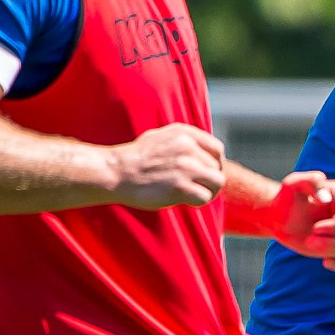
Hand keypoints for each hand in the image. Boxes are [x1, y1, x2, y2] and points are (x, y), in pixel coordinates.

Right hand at [105, 123, 226, 207]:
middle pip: (217, 168)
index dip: (215, 164)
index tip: (206, 173)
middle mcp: (188, 147)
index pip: (217, 149)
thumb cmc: (137, 158)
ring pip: (217, 182)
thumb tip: (203, 150)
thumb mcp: (161, 137)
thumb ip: (183, 141)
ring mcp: (185, 167)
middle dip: (209, 180)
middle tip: (195, 187)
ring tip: (193, 194)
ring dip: (208, 191)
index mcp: (184, 133)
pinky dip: (198, 201)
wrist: (116, 171)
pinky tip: (186, 200)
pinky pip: (205, 197)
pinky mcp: (180, 186)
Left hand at [265, 171, 334, 271]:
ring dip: (330, 251)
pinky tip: (325, 263)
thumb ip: (310, 182)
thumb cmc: (287, 198)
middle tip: (309, 240)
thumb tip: (326, 199)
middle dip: (331, 242)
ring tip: (310, 244)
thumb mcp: (293, 184)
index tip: (315, 229)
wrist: (281, 216)